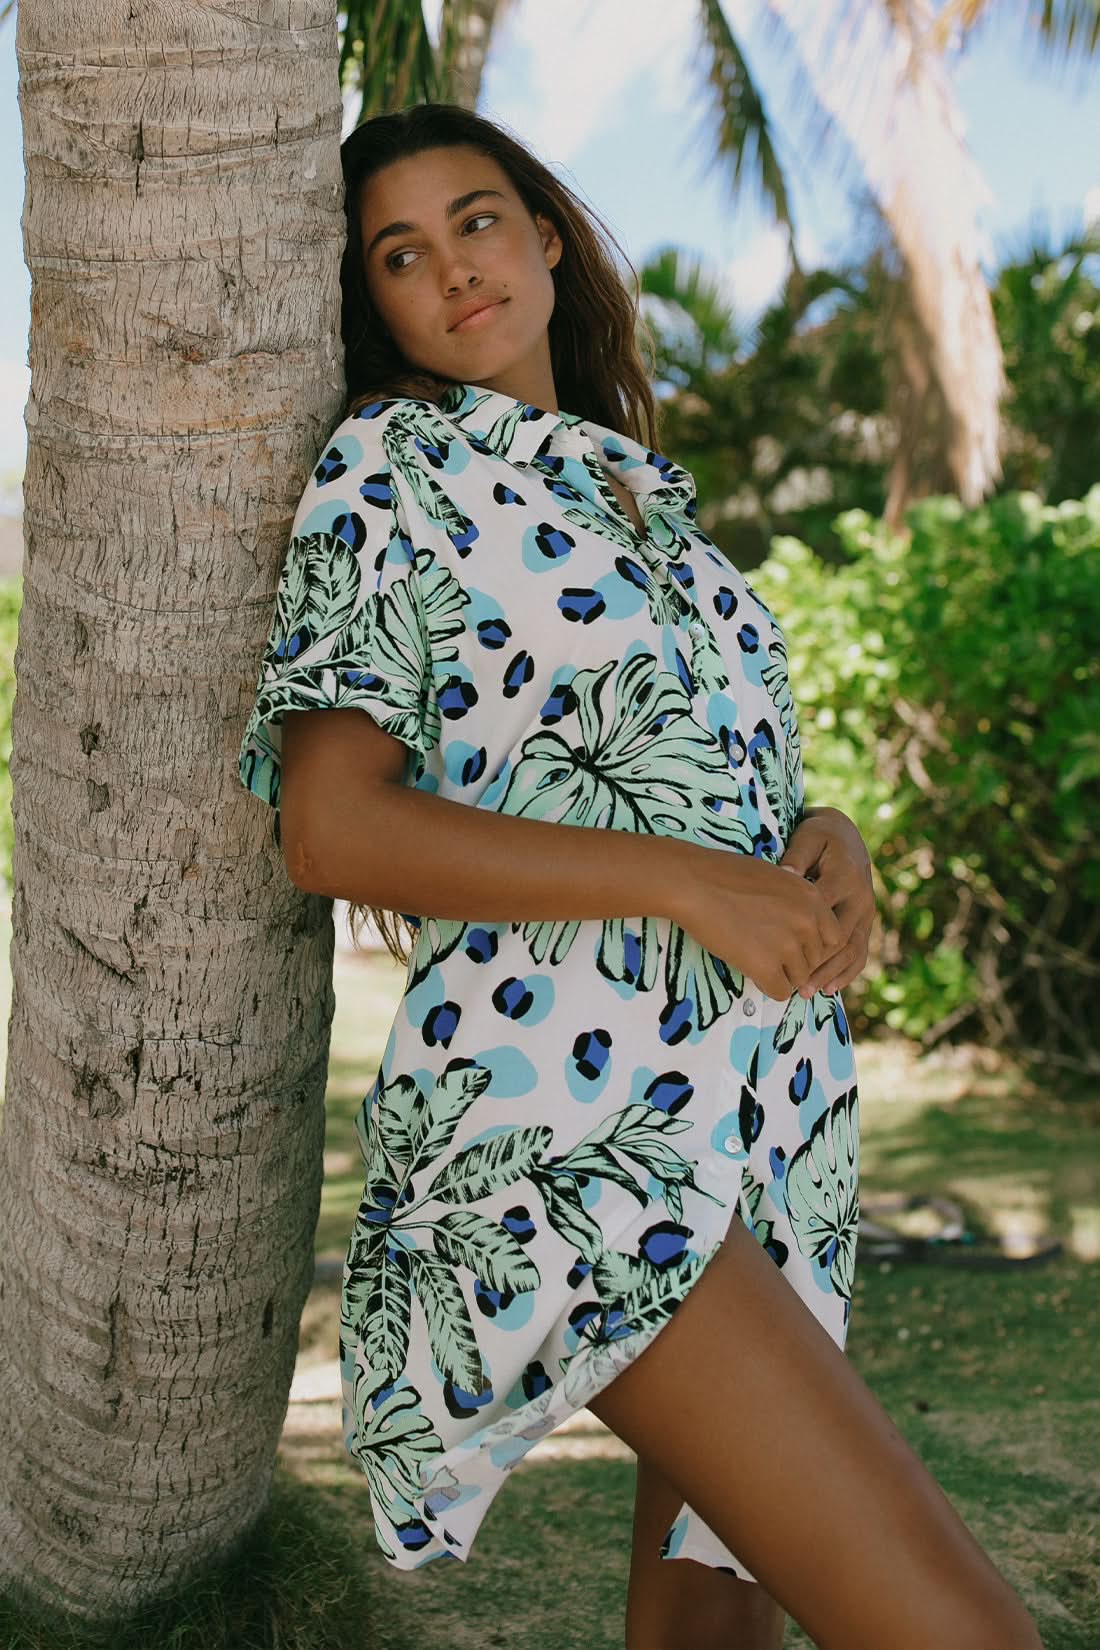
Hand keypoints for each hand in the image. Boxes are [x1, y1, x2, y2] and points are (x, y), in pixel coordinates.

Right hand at [672, 848, 847, 1001]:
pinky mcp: (766, 966)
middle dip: (796, 962)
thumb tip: (805, 925)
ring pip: (800, 979)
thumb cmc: (726, 875)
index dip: (813, 945)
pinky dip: (768, 986)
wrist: (694, 883)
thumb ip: (798, 901)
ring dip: (781, 974)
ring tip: (755, 957)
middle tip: (768, 952)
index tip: (794, 945)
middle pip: (816, 961)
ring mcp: (788, 945)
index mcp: (813, 898)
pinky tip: (751, 970)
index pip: (834, 939)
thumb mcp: (776, 878)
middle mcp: (808, 922)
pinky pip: (781, 992)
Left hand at [779, 807, 874, 997]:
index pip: (823, 910)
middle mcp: (861, 899)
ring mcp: (866, 914)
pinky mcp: (865, 924)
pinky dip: (846, 973)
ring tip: (808, 993)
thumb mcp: (808, 837)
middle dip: (818, 962)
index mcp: (846, 877)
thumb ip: (797, 856)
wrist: (846, 837)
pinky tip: (828, 989)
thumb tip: (786, 875)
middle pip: (840, 937)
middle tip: (794, 983)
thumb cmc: (818, 837)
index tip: (780, 951)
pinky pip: (860, 953)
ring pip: (852, 950)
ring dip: (831, 973)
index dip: (803, 932)